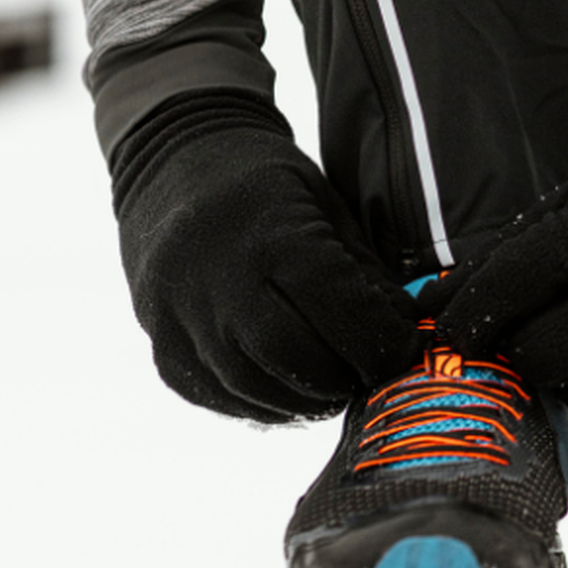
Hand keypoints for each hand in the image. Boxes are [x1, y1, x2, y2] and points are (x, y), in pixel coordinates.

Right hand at [110, 91, 423, 420]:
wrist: (174, 163)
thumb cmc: (268, 184)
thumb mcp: (328, 208)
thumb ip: (365, 274)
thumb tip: (406, 334)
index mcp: (271, 237)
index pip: (338, 310)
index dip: (380, 342)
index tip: (404, 352)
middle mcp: (217, 281)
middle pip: (294, 360)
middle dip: (344, 378)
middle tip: (369, 375)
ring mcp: (178, 317)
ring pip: (253, 388)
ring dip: (305, 401)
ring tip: (334, 386)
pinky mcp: (160, 345)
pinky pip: (215, 396)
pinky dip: (261, 404)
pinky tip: (289, 391)